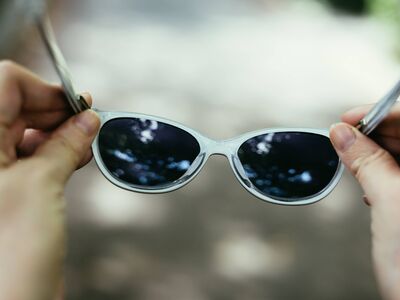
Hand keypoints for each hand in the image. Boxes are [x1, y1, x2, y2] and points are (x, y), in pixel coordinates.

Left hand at [0, 61, 99, 299]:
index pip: (4, 85)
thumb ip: (66, 145)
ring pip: (25, 132)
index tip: (76, 102)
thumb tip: (87, 120)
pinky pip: (31, 156)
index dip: (43, 89)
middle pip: (16, 107)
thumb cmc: (5, 257)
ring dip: (59, 132)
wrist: (10, 298)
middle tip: (86, 121)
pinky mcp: (8, 188)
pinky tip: (76, 156)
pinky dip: (56, 152)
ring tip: (84, 141)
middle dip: (55, 111)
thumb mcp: (41, 186)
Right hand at [329, 101, 399, 299]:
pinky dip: (396, 172)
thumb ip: (365, 160)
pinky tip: (377, 185)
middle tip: (348, 141)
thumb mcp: (389, 203)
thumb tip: (342, 133)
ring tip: (359, 166)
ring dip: (386, 154)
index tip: (345, 120)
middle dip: (380, 133)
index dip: (375, 113)